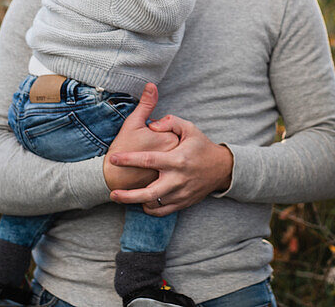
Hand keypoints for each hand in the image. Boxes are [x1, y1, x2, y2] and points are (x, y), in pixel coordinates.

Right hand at [103, 83, 180, 191]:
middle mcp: (175, 156)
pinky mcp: (168, 180)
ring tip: (144, 160)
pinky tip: (147, 170)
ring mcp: (172, 169)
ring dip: (161, 156)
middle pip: (172, 141)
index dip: (155, 131)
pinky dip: (159, 168)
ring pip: (170, 155)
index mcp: (170, 139)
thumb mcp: (133, 123)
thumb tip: (152, 85)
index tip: (144, 138)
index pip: (170, 128)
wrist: (113, 177)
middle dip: (159, 143)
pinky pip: (167, 168)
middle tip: (143, 148)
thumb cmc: (122, 148)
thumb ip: (146, 104)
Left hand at [106, 112, 233, 215]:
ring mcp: (180, 194)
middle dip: (128, 196)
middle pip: (148, 193)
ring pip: (153, 205)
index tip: (113, 158)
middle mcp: (178, 180)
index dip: (129, 159)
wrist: (222, 169)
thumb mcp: (190, 129)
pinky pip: (162, 211)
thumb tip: (151, 125)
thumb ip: (170, 123)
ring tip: (124, 196)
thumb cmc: (202, 147)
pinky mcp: (183, 203)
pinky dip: (150, 208)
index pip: (148, 160)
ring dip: (137, 202)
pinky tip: (142, 201)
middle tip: (112, 193)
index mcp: (177, 160)